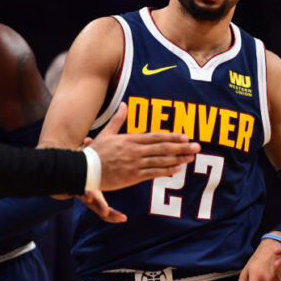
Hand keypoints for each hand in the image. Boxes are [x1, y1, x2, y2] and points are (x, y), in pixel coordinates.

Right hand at [52, 137, 127, 222]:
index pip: (86, 189)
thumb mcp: (83, 158)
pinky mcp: (98, 206)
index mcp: (86, 182)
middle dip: (99, 207)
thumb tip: (88, 139)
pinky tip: (124, 219)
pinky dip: (114, 216)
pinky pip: (107, 214)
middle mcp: (88, 194)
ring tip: (121, 218)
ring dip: (111, 216)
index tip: (88, 196)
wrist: (71, 179)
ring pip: (102, 212)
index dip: (87, 192)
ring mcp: (93, 202)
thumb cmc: (82, 165)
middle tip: (105, 211)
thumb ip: (86, 150)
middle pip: (93, 203)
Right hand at [77, 102, 199, 221]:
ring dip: (177, 159)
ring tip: (191, 157)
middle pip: (163, 148)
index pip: (155, 136)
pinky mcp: (132, 177)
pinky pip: (152, 173)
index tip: (185, 136)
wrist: (84, 169)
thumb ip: (118, 119)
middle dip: (181, 147)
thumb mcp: (106, 133)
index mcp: (130, 139)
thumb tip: (124, 104)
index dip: (172, 136)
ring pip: (160, 161)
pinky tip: (176, 169)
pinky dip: (165, 170)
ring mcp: (134, 164)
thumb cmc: (95, 152)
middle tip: (197, 147)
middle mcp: (135, 151)